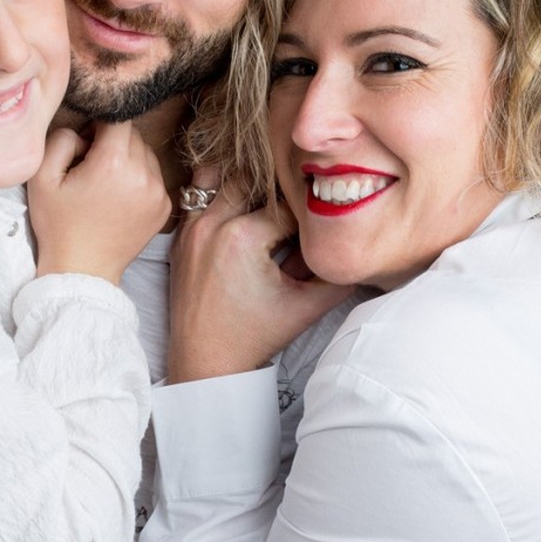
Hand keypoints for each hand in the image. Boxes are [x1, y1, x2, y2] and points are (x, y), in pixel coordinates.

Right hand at [28, 121, 170, 283]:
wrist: (82, 270)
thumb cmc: (58, 224)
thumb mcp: (42, 177)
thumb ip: (62, 139)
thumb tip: (86, 132)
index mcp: (113, 162)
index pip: (118, 118)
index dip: (99, 124)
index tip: (87, 142)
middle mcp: (142, 174)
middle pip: (133, 135)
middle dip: (112, 142)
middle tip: (91, 165)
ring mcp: (158, 192)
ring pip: (146, 154)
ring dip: (128, 158)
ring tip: (105, 183)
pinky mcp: (164, 206)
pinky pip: (153, 176)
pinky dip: (138, 178)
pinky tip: (118, 197)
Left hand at [168, 174, 351, 382]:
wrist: (206, 362)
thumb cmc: (255, 336)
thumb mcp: (308, 307)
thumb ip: (338, 274)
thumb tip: (359, 245)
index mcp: (243, 236)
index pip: (289, 205)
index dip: (309, 214)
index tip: (318, 223)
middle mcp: (212, 224)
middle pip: (255, 181)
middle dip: (277, 192)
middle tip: (293, 212)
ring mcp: (191, 228)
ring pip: (221, 179)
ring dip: (246, 186)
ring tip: (264, 206)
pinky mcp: (180, 237)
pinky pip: (198, 198)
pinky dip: (219, 197)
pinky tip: (240, 212)